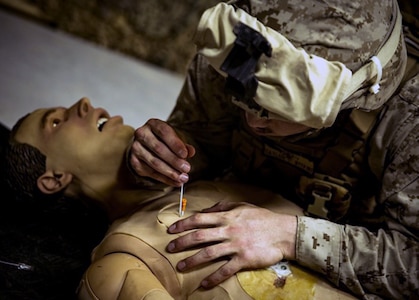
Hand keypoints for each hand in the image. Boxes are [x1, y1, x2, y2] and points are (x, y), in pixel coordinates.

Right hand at [129, 119, 194, 185]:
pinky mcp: (134, 162)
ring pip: (154, 162)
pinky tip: (175, 182)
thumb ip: (183, 144)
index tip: (185, 154)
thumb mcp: (174, 138)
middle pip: (158, 149)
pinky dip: (165, 179)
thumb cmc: (163, 139)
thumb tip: (191, 152)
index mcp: (153, 124)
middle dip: (174, 160)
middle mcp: (141, 134)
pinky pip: (151, 172)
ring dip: (170, 172)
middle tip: (186, 169)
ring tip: (182, 178)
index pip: (164, 132)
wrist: (146, 145)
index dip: (175, 144)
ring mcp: (136, 148)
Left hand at [167, 202, 296, 287]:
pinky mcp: (244, 259)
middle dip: (182, 242)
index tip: (171, 229)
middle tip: (170, 248)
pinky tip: (204, 284)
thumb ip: (223, 207)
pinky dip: (214, 277)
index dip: (183, 224)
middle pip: (199, 236)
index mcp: (227, 217)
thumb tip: (206, 209)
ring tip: (181, 266)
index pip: (199, 219)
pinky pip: (225, 270)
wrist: (283, 232)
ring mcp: (235, 245)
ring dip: (192, 260)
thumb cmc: (262, 218)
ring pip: (209, 253)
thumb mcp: (242, 206)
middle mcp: (228, 230)